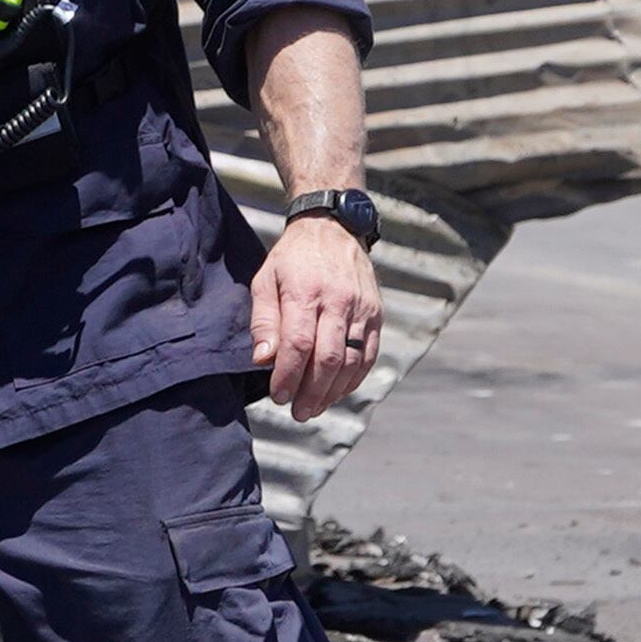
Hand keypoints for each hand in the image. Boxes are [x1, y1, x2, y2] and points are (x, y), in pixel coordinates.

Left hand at [251, 213, 381, 421]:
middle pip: (329, 358)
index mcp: (306, 292)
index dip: (289, 375)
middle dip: (312, 392)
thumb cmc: (292, 258)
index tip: (278, 396)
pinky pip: (369, 355)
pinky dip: (354, 379)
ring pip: (352, 362)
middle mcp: (339, 301)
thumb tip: (263, 360)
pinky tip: (337, 391)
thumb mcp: (265, 279)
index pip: (299, 344)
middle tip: (297, 412)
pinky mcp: (377, 315)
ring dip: (333, 392)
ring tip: (314, 408)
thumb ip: (264, 321)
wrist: (333, 228)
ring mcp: (362, 309)